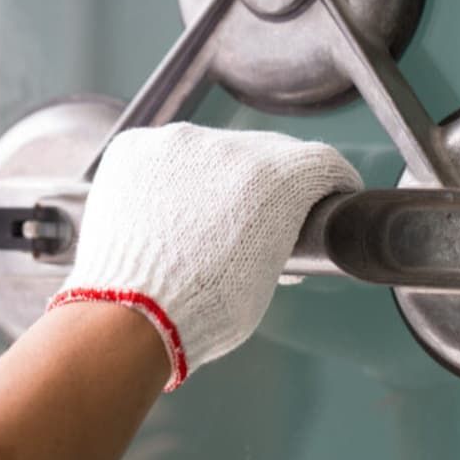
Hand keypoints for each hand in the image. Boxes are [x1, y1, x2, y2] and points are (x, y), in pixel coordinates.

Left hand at [48, 123, 361, 389]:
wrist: (128, 317)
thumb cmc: (202, 311)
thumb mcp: (269, 275)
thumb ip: (280, 233)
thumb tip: (275, 227)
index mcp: (275, 178)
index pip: (321, 161)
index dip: (332, 181)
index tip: (330, 192)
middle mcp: (227, 147)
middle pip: (267, 150)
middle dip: (272, 180)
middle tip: (258, 217)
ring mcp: (175, 142)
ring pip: (212, 150)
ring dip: (216, 176)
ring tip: (199, 221)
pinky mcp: (133, 148)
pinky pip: (164, 153)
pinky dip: (168, 176)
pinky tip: (163, 212)